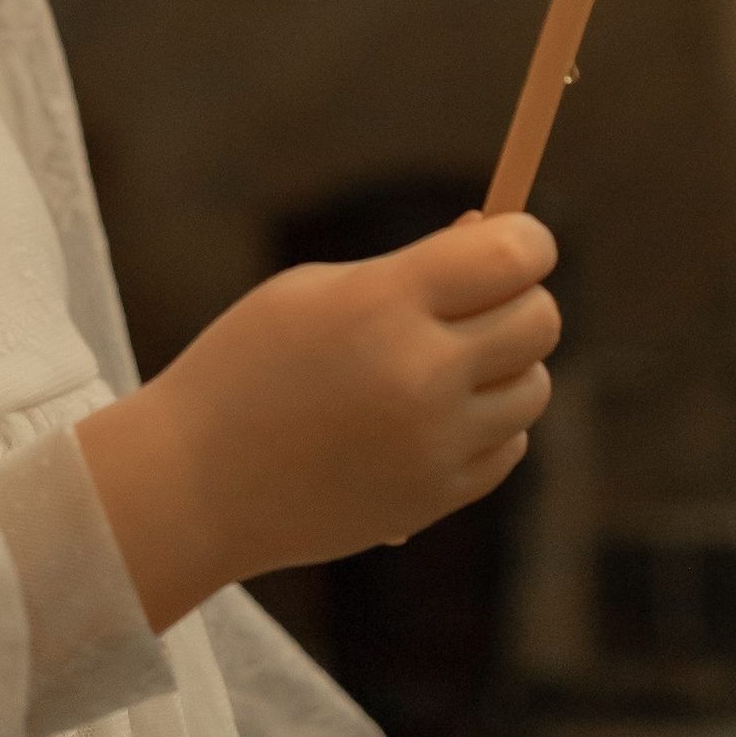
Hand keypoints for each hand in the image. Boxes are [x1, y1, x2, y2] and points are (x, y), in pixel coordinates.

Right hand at [76, 214, 559, 630]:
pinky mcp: (435, 499)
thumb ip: (412, 266)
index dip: (529, 239)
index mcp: (383, 305)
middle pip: (540, 320)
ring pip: (535, 387)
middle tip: (481, 300)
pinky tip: (433, 416)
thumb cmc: (248, 366)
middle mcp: (420, 375)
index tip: (517, 240)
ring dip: (506, 367)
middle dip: (522, 298)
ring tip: (449, 363)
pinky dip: (488, 426)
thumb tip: (496, 237)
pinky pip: (510, 447)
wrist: (194, 484)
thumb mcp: (316, 290)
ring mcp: (432, 445)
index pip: (513, 255)